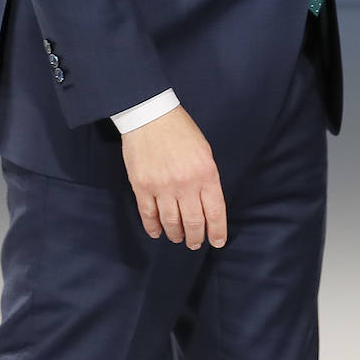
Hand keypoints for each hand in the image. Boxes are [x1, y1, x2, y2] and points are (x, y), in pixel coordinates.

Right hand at [121, 105, 226, 249]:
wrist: (151, 115)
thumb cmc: (181, 131)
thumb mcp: (204, 152)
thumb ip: (207, 178)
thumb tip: (206, 203)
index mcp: (206, 174)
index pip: (214, 212)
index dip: (217, 231)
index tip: (217, 242)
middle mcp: (185, 184)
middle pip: (193, 222)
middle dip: (196, 237)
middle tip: (195, 243)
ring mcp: (162, 187)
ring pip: (171, 223)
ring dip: (176, 235)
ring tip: (178, 238)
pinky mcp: (142, 187)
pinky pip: (148, 215)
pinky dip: (153, 227)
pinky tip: (157, 232)